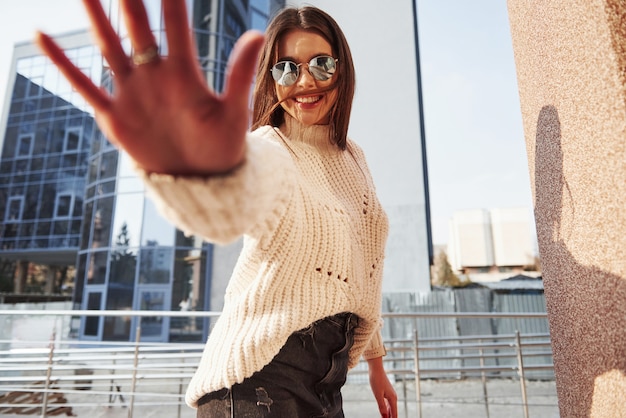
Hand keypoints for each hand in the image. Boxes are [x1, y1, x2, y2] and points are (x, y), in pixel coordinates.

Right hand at [35, 0, 263, 175]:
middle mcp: (155, 76)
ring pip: (108, 47)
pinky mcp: (115, 116)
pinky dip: (63, 64)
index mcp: (184, 72)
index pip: (175, 24)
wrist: (201, 180)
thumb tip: (255, 34)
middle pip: (136, 27)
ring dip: (95, 19)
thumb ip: (239, 74)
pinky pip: (84, 86)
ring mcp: (132, 93)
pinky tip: (42, 36)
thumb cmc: (221, 146)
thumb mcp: (234, 112)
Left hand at [367, 356, 397, 417]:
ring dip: (389, 415)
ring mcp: (390, 395)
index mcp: (393, 399)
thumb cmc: (376, 380)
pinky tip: (385, 413)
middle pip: (393, 412)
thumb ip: (382, 406)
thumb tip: (385, 417)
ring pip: (391, 408)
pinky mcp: (387, 393)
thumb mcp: (378, 395)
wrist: (376, 369)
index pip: (394, 414)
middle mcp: (393, 397)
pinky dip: (387, 410)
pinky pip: (388, 404)